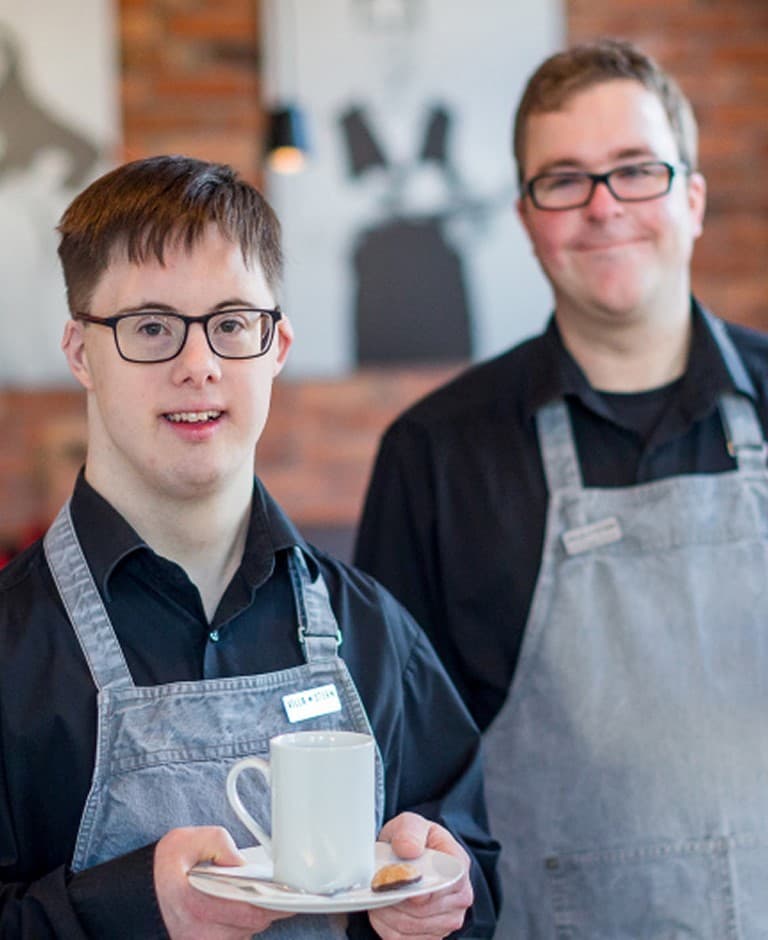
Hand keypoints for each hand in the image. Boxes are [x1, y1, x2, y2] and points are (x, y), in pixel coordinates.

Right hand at [154, 826, 294, 938]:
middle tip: (281, 892)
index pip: (247, 912)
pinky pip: (234, 939)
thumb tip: (242, 861)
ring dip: (254, 917)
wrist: (140, 890)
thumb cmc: (166, 865)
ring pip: (244, 935)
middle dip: (269, 908)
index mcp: (196, 903)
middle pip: (251, 926)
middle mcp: (197, 931)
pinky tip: (244, 907)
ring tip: (258, 896)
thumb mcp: (189, 839)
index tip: (292, 898)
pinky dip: (242, 924)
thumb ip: (220, 843)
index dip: (274, 907)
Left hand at [368, 812, 472, 939]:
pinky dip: (385, 925)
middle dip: (395, 896)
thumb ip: (410, 831)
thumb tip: (409, 849)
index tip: (400, 880)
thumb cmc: (415, 842)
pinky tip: (383, 908)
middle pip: (423, 908)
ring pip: (409, 925)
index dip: (421, 886)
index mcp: (459, 867)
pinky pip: (402, 938)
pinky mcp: (430, 936)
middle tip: (379, 882)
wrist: (413, 858)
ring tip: (379, 892)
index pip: (446, 883)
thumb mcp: (412, 824)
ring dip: (386, 910)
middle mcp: (459, 898)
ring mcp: (447, 921)